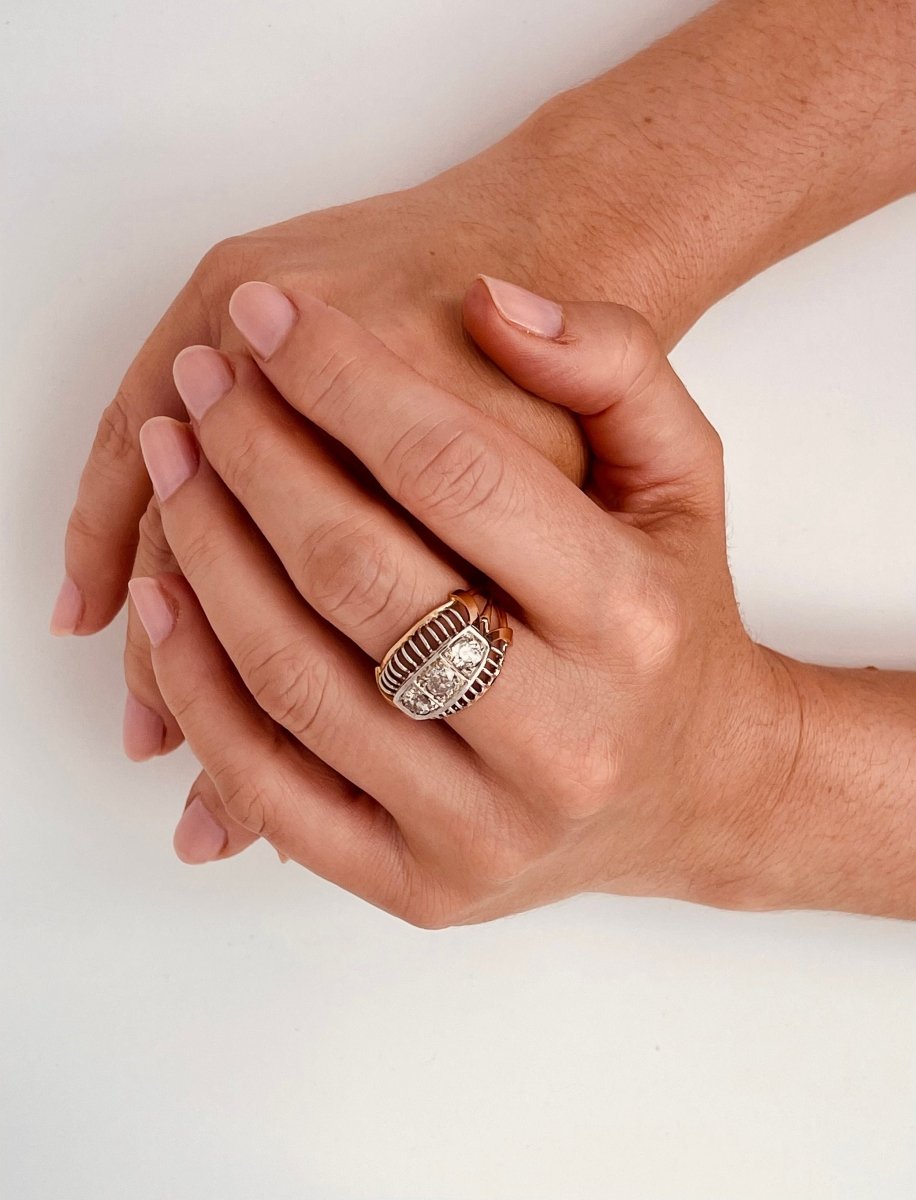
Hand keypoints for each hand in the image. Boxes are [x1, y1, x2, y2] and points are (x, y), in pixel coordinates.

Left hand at [53, 121, 674, 773]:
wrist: (697, 789)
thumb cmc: (674, 620)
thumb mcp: (683, 477)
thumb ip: (613, 364)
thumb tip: (490, 298)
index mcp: (627, 618)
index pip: (454, 473)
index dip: (344, 379)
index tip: (269, 317)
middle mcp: (562, 736)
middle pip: (356, 574)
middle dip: (253, 458)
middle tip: (201, 386)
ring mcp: (483, 827)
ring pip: (295, 678)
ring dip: (206, 556)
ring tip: (170, 470)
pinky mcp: (421, 886)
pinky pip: (271, 785)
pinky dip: (199, 686)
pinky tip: (167, 595)